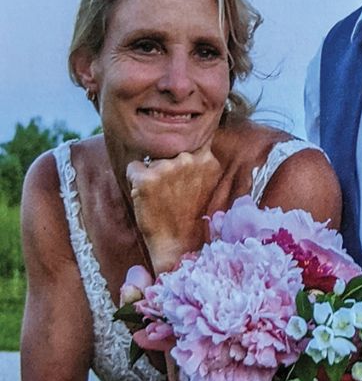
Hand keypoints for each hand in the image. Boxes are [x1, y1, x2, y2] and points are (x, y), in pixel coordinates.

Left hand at [126, 142, 221, 272]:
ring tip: (161, 196)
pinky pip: (133, 167)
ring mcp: (166, 168)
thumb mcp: (207, 182)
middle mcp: (188, 159)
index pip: (191, 141)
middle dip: (168, 164)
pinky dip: (135, 179)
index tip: (185, 173)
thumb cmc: (192, 213)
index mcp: (207, 159)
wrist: (178, 243)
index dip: (184, 155)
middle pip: (169, 150)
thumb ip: (201, 160)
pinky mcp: (146, 179)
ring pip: (152, 159)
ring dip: (153, 173)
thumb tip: (193, 137)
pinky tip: (146, 195)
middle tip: (173, 190)